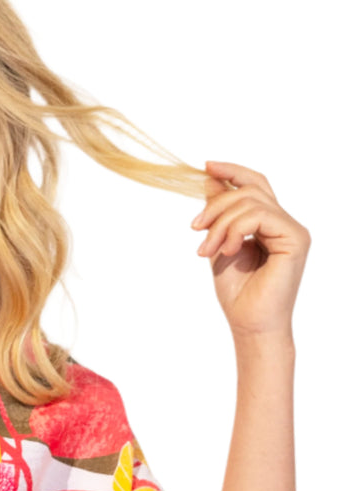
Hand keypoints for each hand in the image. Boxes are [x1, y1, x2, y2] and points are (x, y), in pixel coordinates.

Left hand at [191, 160, 309, 339]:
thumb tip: (210, 180)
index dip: (232, 171)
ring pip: (251, 201)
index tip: (206, 167)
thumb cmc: (237, 294)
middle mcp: (284, 223)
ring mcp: (293, 230)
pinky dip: (235, 229)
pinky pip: (260, 216)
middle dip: (216, 205)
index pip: (255, 185)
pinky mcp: (295, 239)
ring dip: (220, 223)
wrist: (249, 324)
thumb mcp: (220, 245)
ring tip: (206, 250)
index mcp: (270, 223)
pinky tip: (227, 250)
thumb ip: (219, 215)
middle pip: (249, 190)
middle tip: (195, 229)